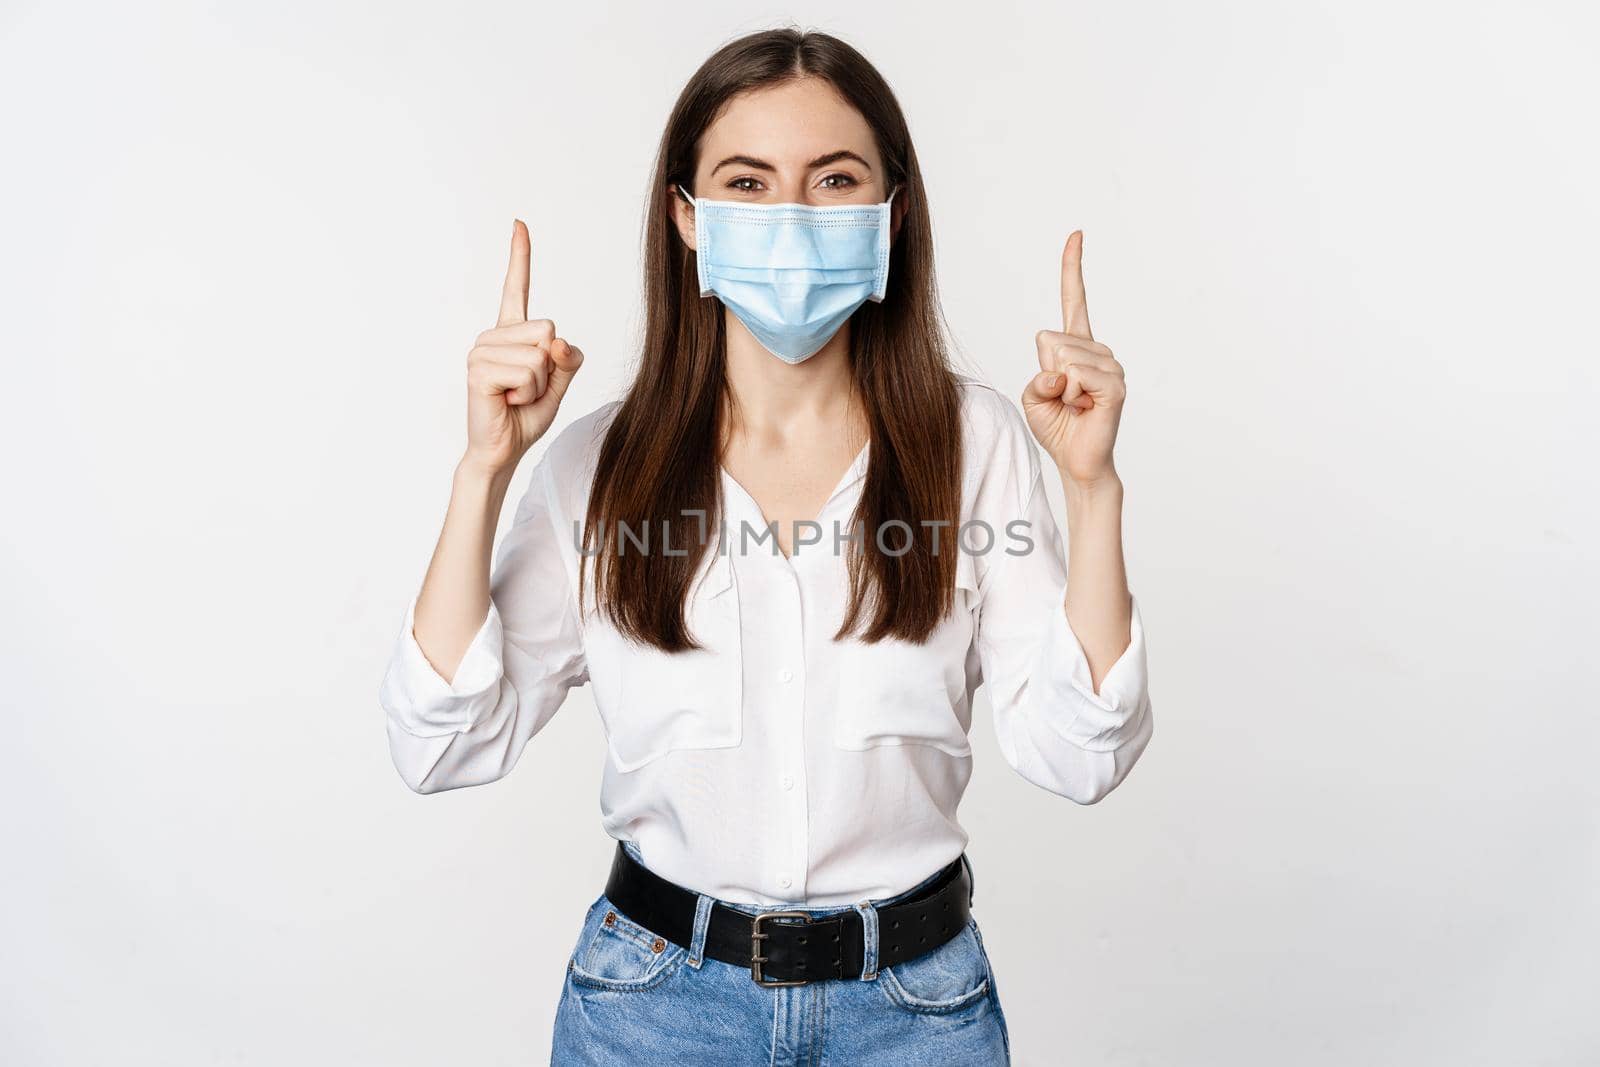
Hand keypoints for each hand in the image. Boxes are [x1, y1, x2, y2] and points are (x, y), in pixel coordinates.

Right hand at [462, 219, 583, 475]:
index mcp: (511, 334)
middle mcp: (493, 336)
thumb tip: (557, 341)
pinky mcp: (479, 369)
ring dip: (538, 384)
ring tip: (516, 396)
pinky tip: (508, 401)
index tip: (519, 224)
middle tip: (526, 388)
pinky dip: (528, 393)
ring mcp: (481, 350)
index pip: (517, 288)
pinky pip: (528, 372)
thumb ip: (567, 359)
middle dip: (549, 366)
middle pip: (547, 329)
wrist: (502, 450)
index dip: (520, 256)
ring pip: (539, 354)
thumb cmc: (525, 416)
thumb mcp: (558, 384)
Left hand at [1021, 230, 1125, 488]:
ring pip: (1061, 358)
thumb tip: (1060, 371)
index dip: (1073, 268)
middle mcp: (1097, 350)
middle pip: (1048, 340)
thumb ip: (1037, 376)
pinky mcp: (1115, 385)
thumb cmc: (1056, 426)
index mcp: (1077, 346)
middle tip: (1063, 398)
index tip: (1076, 234)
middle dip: (1044, 373)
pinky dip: (1068, 396)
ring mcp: (1110, 365)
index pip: (1074, 300)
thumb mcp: (1032, 396)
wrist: (1076, 461)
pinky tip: (1083, 409)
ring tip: (1074, 406)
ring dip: (1056, 390)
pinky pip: (1075, 375)